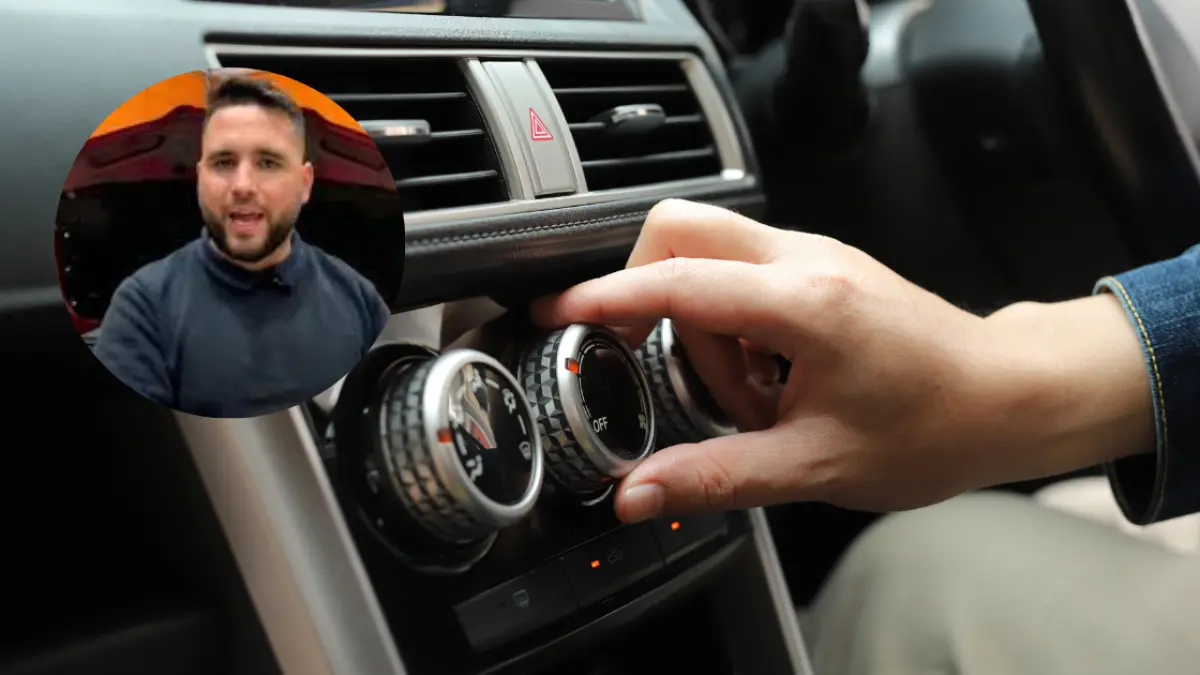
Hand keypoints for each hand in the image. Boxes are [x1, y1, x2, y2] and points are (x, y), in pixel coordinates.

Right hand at [531, 199, 1152, 522]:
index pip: (678, 282)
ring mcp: (814, 255)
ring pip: (707, 251)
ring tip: (738, 396)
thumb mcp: (817, 466)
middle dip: (642, 287)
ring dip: (695, 321)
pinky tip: (761, 381)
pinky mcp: (819, 266)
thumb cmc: (936, 426)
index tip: (558, 313)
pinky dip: (726, 322)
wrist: (1008, 395)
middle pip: (681, 227)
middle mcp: (805, 260)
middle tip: (641, 354)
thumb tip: (641, 493)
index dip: (606, 297)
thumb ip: (717, 476)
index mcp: (805, 303)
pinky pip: (740, 271)